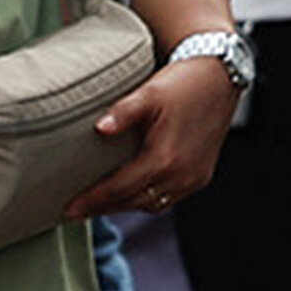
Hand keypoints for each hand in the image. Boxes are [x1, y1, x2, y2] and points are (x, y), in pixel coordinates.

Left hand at [64, 56, 236, 222]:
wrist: (221, 78)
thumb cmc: (183, 84)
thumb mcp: (149, 93)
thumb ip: (123, 112)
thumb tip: (100, 128)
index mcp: (165, 158)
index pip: (120, 189)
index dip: (92, 200)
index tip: (68, 209)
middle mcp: (182, 175)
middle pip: (134, 202)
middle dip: (103, 208)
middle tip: (74, 211)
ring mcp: (194, 178)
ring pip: (152, 204)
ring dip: (124, 205)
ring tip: (96, 204)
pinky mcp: (201, 176)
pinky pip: (168, 198)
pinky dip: (145, 199)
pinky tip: (128, 192)